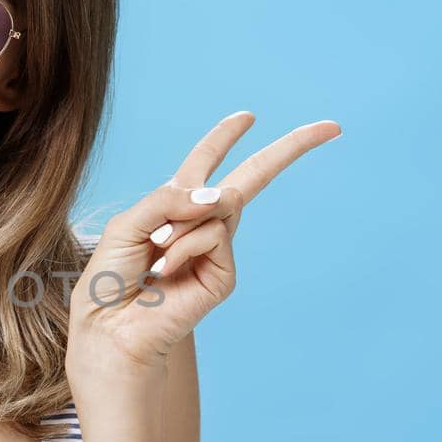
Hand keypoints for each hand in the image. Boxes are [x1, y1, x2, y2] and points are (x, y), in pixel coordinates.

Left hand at [66, 110, 341, 383]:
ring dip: (182, 222)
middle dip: (288, 150)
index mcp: (175, 206)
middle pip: (250, 178)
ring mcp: (217, 249)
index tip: (247, 117)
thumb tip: (221, 195)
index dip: (223, 138)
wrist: (112, 324)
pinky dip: (186, 245)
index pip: (204, 165)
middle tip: (329, 127)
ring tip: (156, 250)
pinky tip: (167, 269)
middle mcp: (201, 224)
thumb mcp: (131, 222)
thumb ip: (170, 198)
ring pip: (222, 204)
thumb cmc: (113, 276)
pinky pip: (214, 235)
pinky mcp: (224, 275)